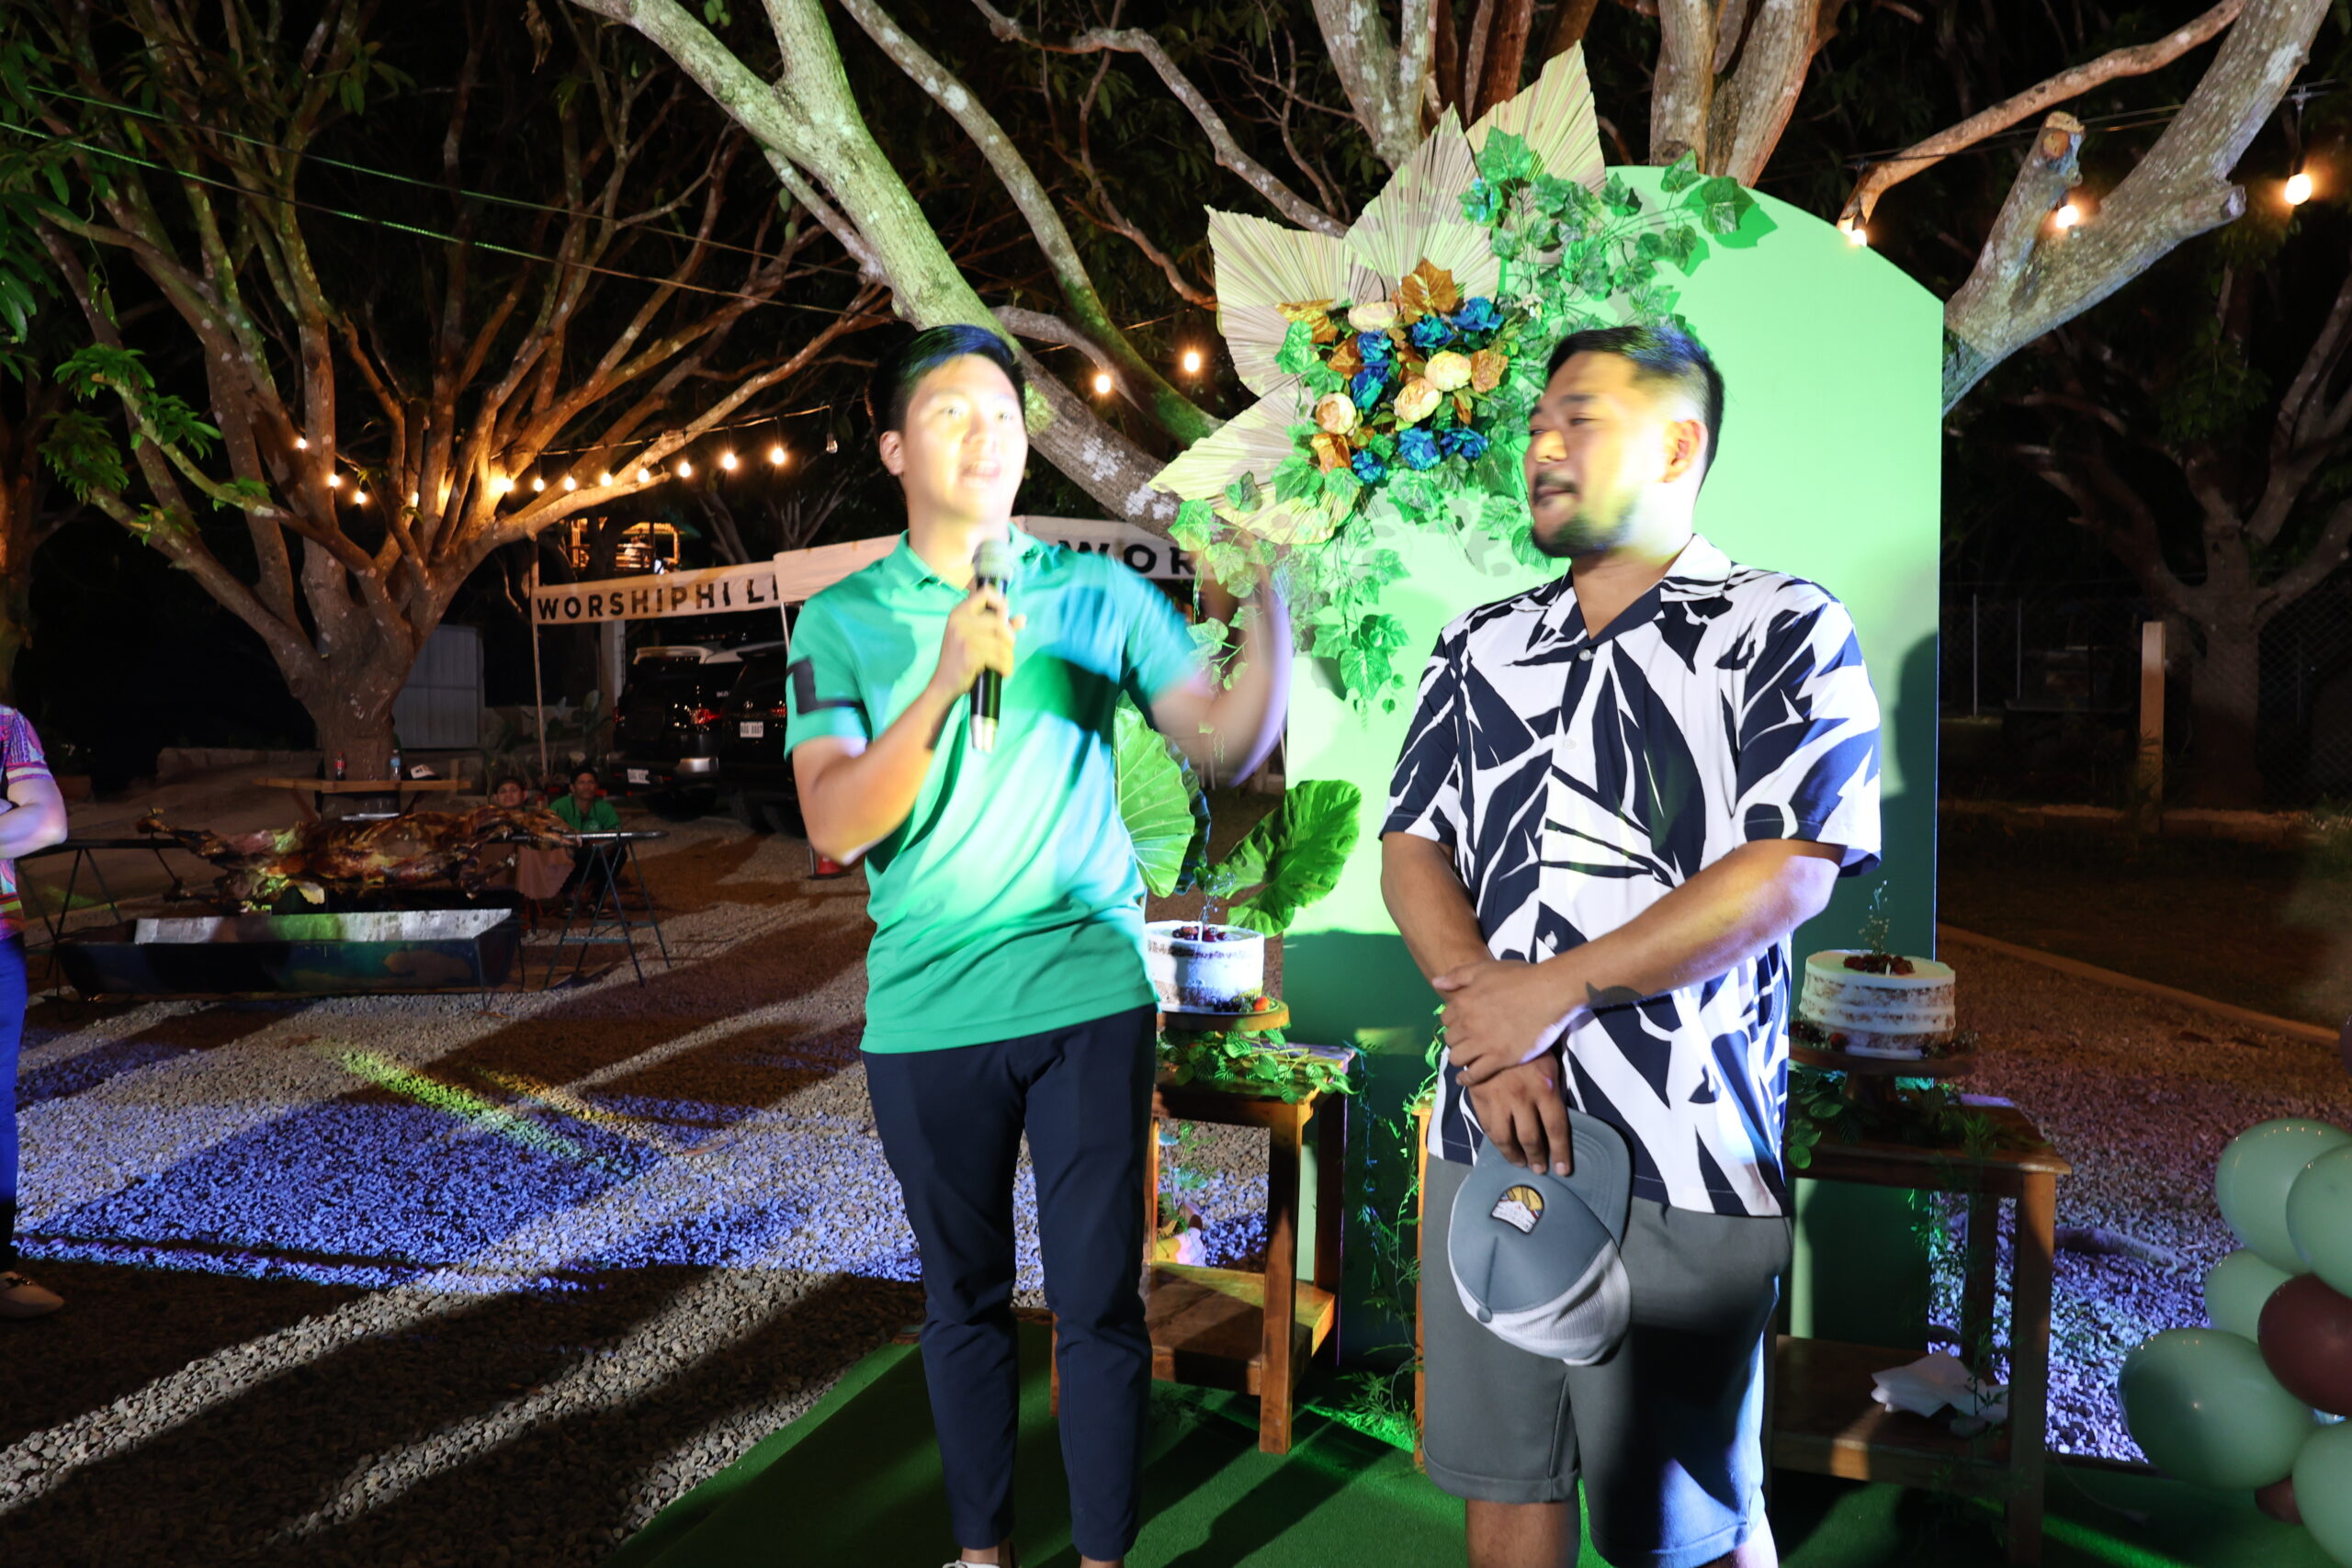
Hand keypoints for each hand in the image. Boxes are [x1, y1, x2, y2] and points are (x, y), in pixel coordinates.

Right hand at [929, 585, 1026, 698]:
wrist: (944, 683)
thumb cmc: (962, 659)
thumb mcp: (975, 637)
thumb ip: (998, 626)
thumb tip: (1022, 618)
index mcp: (960, 612)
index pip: (985, 593)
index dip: (1001, 602)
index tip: (1005, 616)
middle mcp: (960, 620)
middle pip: (999, 621)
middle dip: (1009, 638)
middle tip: (1007, 650)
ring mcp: (963, 637)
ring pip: (1001, 641)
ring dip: (1008, 656)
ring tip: (1006, 664)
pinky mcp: (969, 654)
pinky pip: (999, 657)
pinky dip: (1005, 666)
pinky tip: (1003, 672)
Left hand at [1435, 958, 1572, 1086]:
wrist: (1549, 992)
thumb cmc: (1520, 977)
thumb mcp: (1485, 969)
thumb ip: (1458, 976)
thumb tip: (1436, 983)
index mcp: (1463, 1002)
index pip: (1445, 1019)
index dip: (1454, 1022)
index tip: (1463, 1025)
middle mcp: (1468, 1024)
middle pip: (1450, 1039)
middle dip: (1457, 1040)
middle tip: (1468, 1041)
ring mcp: (1483, 1043)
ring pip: (1457, 1058)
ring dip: (1459, 1058)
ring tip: (1468, 1058)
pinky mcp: (1499, 1059)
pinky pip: (1474, 1075)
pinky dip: (1466, 1079)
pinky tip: (1466, 1079)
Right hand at [1467, 1057, 1573, 1175]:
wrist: (1494, 1028)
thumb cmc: (1529, 1047)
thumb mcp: (1549, 1065)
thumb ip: (1552, 1092)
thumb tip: (1557, 1121)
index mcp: (1544, 1088)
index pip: (1556, 1129)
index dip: (1560, 1153)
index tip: (1563, 1170)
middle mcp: (1521, 1098)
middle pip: (1530, 1138)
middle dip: (1537, 1158)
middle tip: (1540, 1169)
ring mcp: (1498, 1099)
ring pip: (1505, 1138)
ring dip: (1514, 1155)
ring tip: (1520, 1162)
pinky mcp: (1479, 1097)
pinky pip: (1487, 1127)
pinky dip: (1495, 1140)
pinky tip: (1502, 1145)